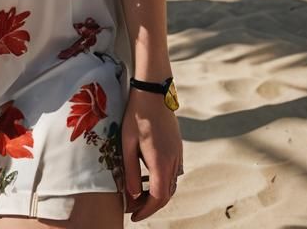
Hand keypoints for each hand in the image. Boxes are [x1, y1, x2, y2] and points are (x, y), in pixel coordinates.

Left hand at [121, 88, 182, 221]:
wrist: (154, 92)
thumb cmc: (137, 116)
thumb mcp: (127, 144)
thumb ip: (131, 172)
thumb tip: (134, 195)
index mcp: (161, 162)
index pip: (158, 198)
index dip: (146, 210)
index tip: (133, 215)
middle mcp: (174, 161)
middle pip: (166, 194)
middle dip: (150, 205)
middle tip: (133, 207)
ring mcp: (178, 153)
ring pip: (171, 184)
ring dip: (157, 194)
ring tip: (139, 194)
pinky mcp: (177, 147)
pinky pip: (173, 172)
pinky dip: (162, 181)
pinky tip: (148, 176)